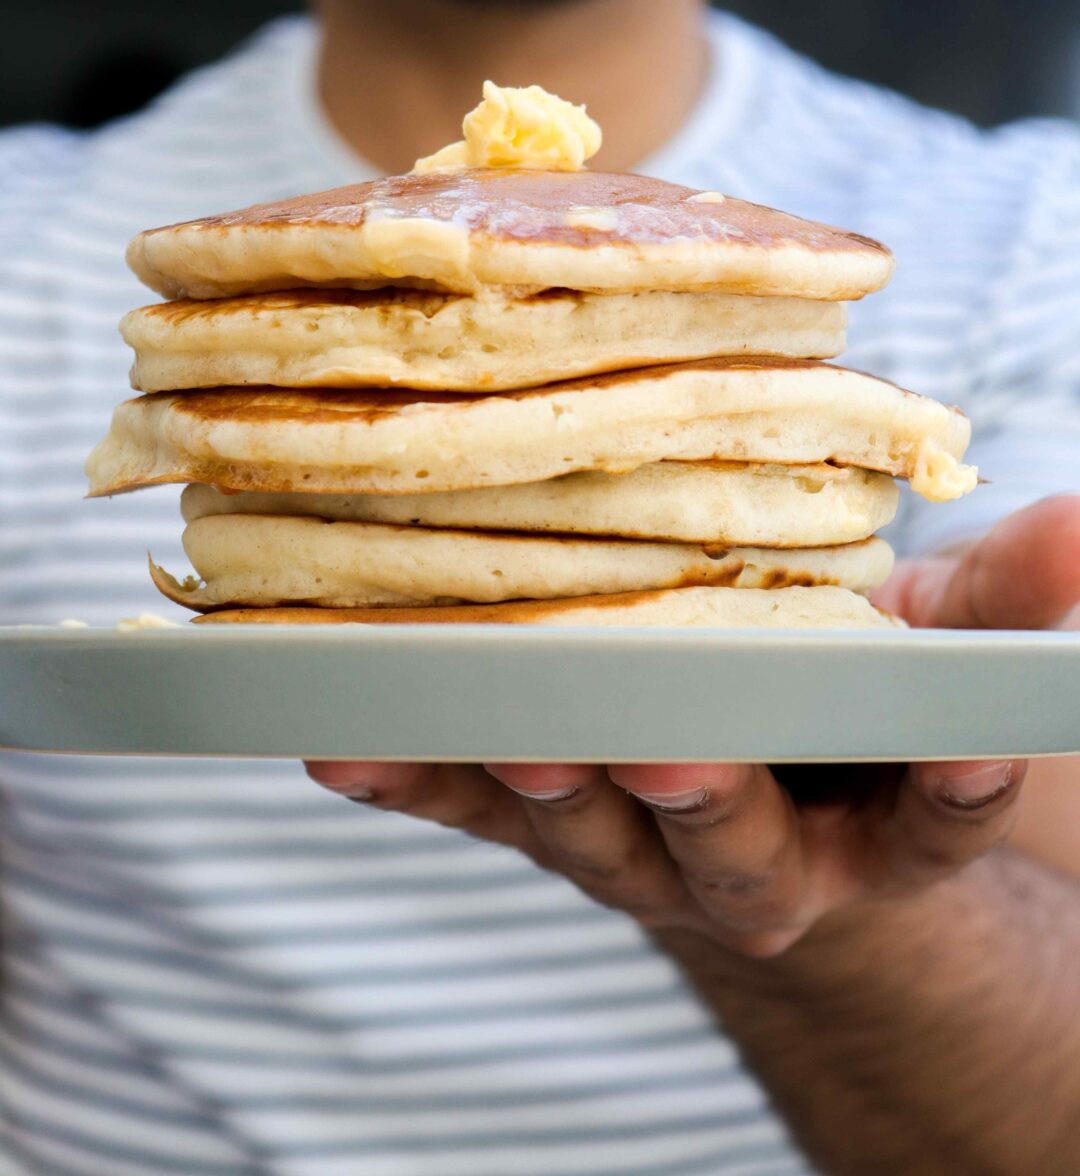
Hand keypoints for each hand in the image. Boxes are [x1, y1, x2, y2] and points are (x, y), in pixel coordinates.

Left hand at [306, 496, 1079, 956]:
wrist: (760, 794)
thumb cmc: (845, 713)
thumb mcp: (932, 649)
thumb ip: (995, 601)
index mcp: (869, 823)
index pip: (925, 820)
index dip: (944, 792)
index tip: (957, 758)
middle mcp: (745, 856)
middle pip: (728, 843)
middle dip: (706, 801)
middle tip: (674, 752)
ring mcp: (629, 844)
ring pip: (590, 830)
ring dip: (542, 786)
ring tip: (503, 735)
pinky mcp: (533, 810)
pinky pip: (469, 804)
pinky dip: (414, 777)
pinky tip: (344, 741)